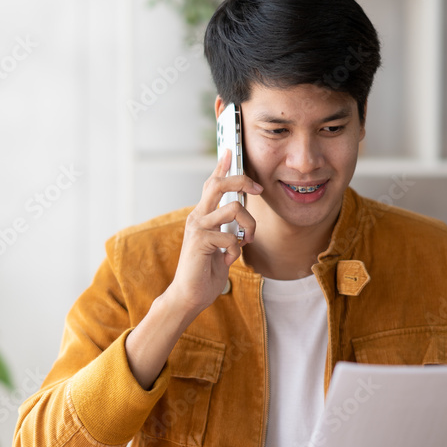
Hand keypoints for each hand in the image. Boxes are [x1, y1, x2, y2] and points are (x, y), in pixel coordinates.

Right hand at [168, 149, 261, 316]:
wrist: (189, 295)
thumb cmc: (205, 272)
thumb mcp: (220, 246)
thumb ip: (227, 230)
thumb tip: (242, 221)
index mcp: (202, 216)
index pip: (211, 184)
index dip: (221, 167)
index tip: (230, 150)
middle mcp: (197, 217)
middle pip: (218, 184)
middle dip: (241, 180)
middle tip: (258, 188)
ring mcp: (197, 227)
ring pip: (233, 208)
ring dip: (249, 226)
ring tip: (245, 242)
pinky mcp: (200, 241)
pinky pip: (231, 237)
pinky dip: (236, 250)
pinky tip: (227, 260)